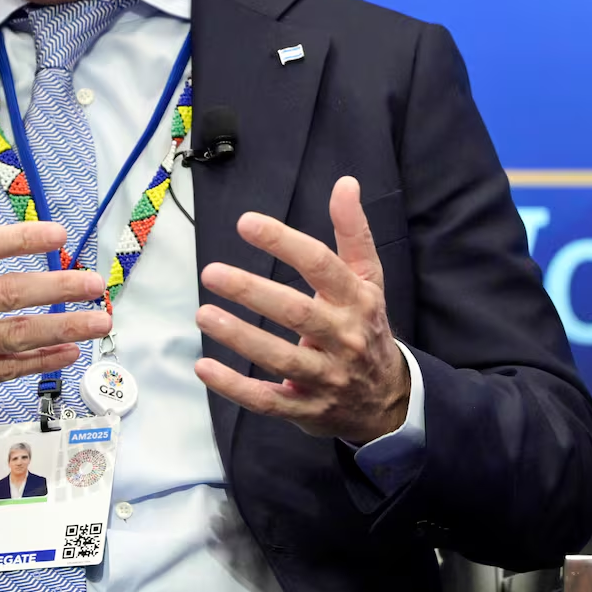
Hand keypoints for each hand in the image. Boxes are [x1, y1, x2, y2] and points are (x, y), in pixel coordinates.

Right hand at [0, 151, 111, 437]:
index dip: (19, 239)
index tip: (59, 234)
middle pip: (3, 295)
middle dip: (55, 287)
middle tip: (93, 282)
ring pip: (10, 336)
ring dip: (60, 328)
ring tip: (98, 319)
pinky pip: (1, 369)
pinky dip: (38, 363)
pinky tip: (69, 352)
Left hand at [194, 177, 410, 443]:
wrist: (387, 400)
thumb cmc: (367, 327)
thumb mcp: (369, 279)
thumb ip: (353, 232)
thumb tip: (346, 183)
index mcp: (359, 300)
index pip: (322, 266)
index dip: (284, 242)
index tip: (246, 224)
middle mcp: (345, 338)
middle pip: (298, 313)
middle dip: (253, 291)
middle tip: (212, 272)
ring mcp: (327, 377)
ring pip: (281, 358)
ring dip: (240, 337)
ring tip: (203, 314)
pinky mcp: (307, 409)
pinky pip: (268, 400)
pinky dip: (234, 386)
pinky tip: (204, 367)